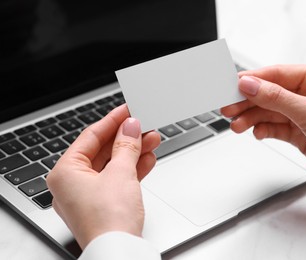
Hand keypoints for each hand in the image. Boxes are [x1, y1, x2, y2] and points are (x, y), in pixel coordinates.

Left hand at [46, 104, 159, 249]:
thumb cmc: (109, 220)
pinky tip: (148, 158)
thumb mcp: (121, 173)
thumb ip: (126, 146)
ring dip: (134, 152)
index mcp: (65, 173)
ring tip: (152, 139)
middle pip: (102, 150)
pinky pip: (118, 179)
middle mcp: (72, 184)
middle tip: (143, 124)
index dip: (112, 121)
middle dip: (127, 137)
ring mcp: (88, 195)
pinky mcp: (103, 204)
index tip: (127, 110)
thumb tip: (130, 126)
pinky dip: (133, 169)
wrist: (120, 252)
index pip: (90, 137)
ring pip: (113, 165)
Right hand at [221, 65, 305, 201]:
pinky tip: (256, 133)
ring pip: (269, 112)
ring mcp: (303, 115)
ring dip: (251, 118)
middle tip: (227, 108)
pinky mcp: (300, 133)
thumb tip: (249, 85)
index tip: (230, 86)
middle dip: (247, 101)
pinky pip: (275, 127)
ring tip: (236, 126)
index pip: (276, 74)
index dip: (251, 80)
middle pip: (269, 94)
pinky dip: (263, 130)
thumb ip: (275, 98)